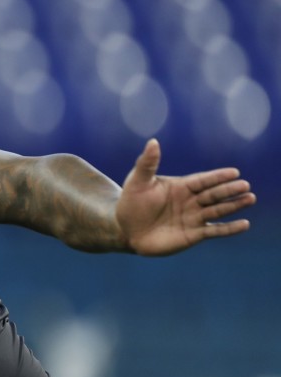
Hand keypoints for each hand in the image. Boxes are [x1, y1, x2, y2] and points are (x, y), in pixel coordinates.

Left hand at [115, 139, 254, 255]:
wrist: (125, 229)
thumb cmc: (131, 203)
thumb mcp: (138, 181)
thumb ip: (147, 163)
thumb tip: (152, 141)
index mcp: (181, 186)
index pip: (203, 180)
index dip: (218, 177)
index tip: (234, 172)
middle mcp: (191, 201)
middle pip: (214, 194)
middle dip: (229, 190)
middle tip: (245, 186)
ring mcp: (194, 218)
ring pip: (218, 211)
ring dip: (234, 205)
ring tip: (250, 198)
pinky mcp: (193, 235)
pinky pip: (215, 231)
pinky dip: (229, 228)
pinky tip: (244, 224)